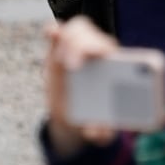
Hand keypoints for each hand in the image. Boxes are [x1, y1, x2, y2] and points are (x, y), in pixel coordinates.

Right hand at [44, 16, 121, 156]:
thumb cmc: (95, 120)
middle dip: (83, 46)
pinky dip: (55, 31)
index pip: (113, 50)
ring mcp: (79, 51)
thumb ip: (101, 134)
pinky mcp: (60, 51)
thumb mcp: (100, 132)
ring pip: (78, 31)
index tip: (99, 55)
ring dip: (69, 40)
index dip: (107, 48)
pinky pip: (59, 34)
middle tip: (73, 67)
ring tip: (62, 61)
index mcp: (114, 70)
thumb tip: (97, 130)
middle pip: (94, 37)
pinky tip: (50, 32)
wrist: (76, 118)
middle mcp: (98, 55)